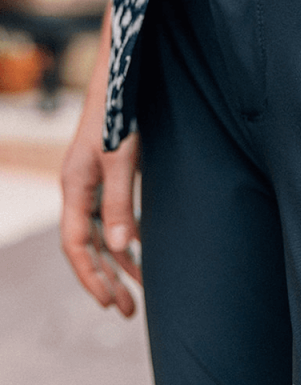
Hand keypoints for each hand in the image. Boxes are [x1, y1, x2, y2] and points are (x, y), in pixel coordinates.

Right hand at [60, 4, 140, 316]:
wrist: (123, 74)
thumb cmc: (122, 113)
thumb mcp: (123, 158)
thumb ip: (121, 202)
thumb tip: (124, 248)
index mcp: (74, 187)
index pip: (77, 246)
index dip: (92, 277)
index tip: (111, 303)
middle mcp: (79, 187)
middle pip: (89, 245)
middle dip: (106, 278)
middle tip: (127, 310)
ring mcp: (93, 179)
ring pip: (102, 231)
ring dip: (119, 260)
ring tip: (138, 289)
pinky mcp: (110, 169)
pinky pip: (113, 213)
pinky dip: (126, 234)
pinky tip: (142, 247)